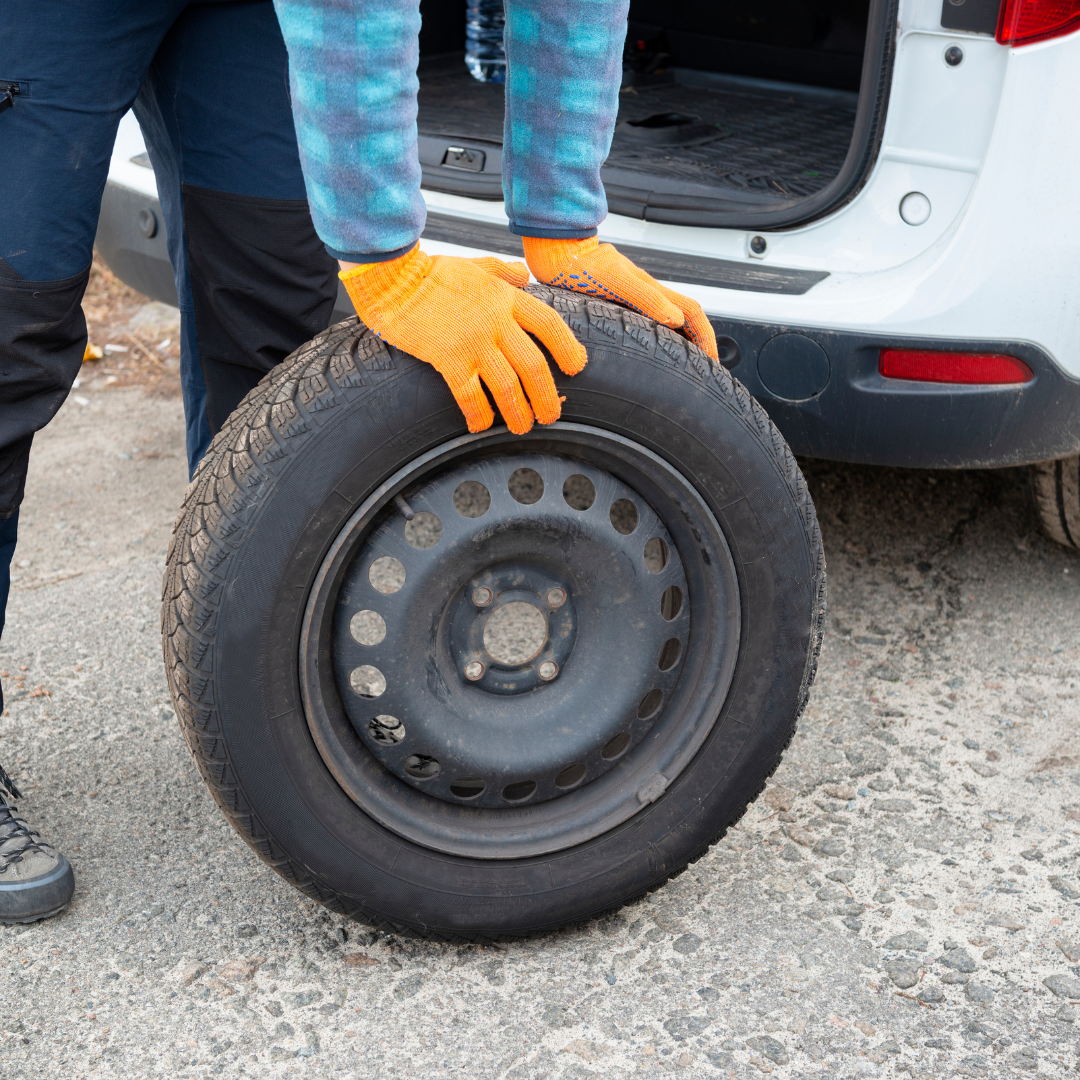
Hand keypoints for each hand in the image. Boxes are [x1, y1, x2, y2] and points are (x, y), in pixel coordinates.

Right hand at [339, 247, 586, 434]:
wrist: (393, 278)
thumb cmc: (430, 273)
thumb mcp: (475, 265)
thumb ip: (503, 272)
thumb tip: (524, 275)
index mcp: (505, 298)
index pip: (549, 325)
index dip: (568, 348)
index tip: (576, 367)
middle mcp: (495, 321)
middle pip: (534, 364)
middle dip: (546, 395)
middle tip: (551, 415)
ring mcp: (472, 342)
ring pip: (508, 385)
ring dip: (519, 412)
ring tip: (523, 428)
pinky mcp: (448, 359)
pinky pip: (470, 395)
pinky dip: (478, 414)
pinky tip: (480, 426)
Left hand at [523, 237, 717, 359]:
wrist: (556, 252)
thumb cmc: (580, 266)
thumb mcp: (615, 282)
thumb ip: (647, 298)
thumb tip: (677, 320)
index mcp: (651, 291)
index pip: (692, 314)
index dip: (706, 338)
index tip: (712, 362)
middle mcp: (646, 294)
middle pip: (685, 318)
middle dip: (699, 342)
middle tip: (704, 370)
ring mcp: (633, 297)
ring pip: (667, 320)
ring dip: (681, 341)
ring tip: (683, 364)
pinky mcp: (617, 301)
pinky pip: (646, 321)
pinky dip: (658, 337)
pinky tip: (649, 348)